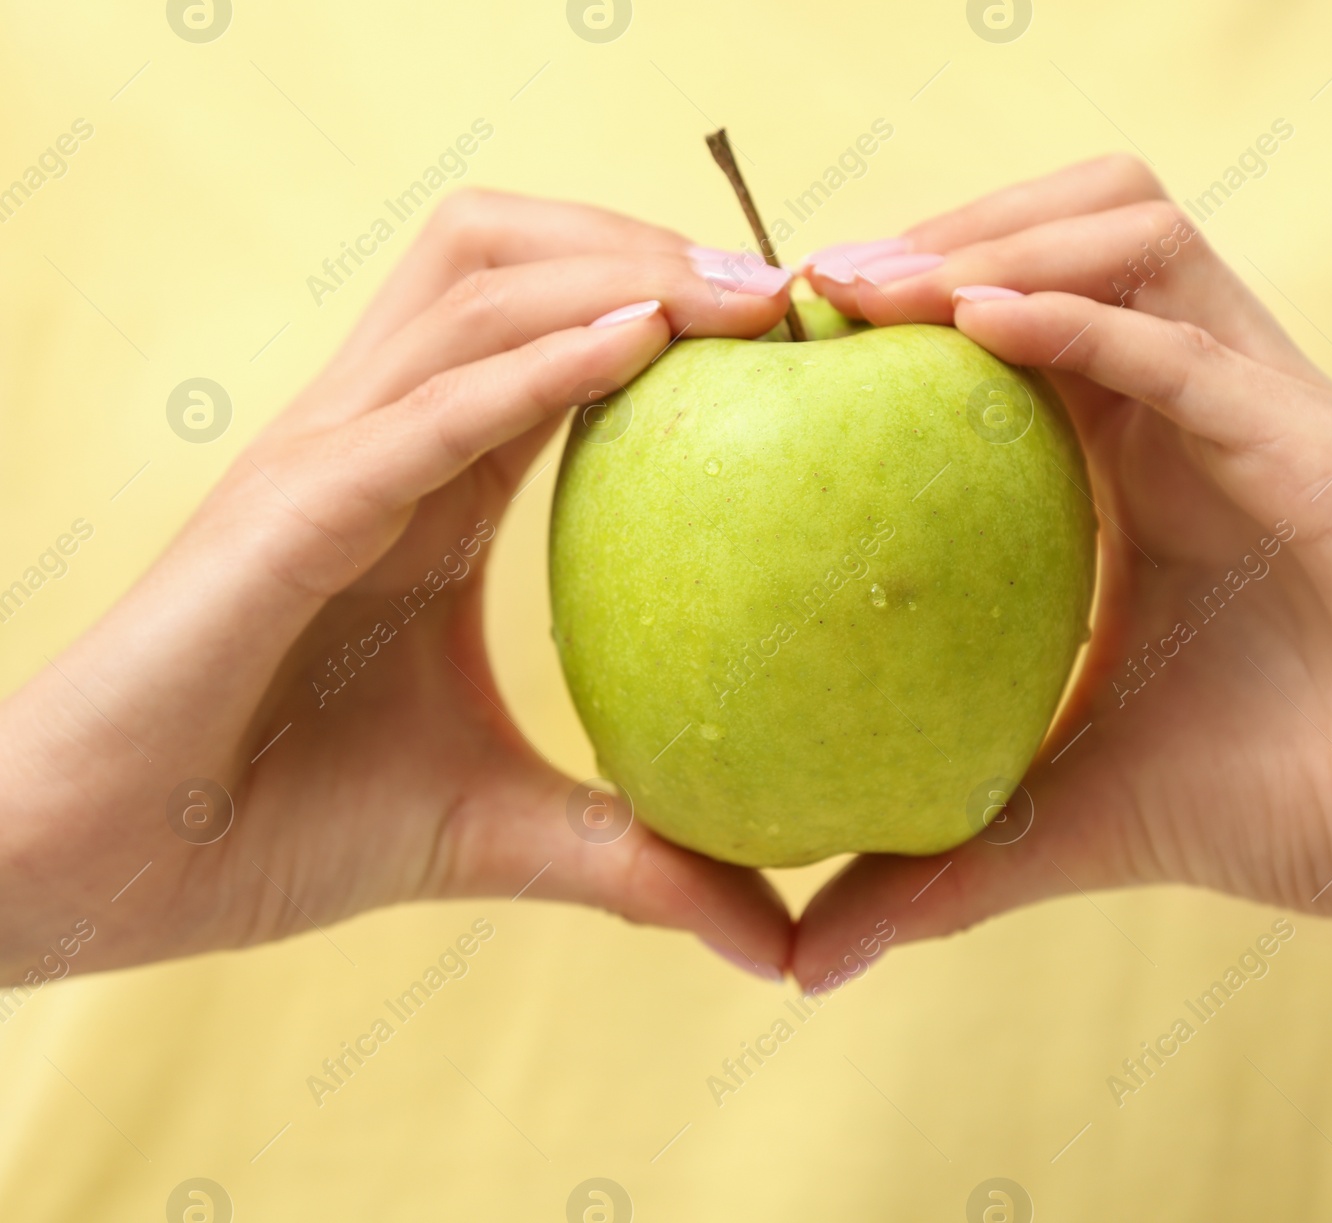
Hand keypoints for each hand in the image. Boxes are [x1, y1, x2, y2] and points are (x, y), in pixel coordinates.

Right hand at [0, 191, 798, 983]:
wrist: (101, 868)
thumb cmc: (274, 825)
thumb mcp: (491, 831)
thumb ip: (628, 859)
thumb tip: (774, 943)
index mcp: (428, 482)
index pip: (555, 328)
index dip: (669, 297)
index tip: (796, 328)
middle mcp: (378, 439)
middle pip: (509, 253)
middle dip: (645, 237)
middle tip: (786, 290)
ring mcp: (325, 460)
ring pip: (469, 287)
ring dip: (611, 266)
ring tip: (742, 294)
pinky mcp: (282, 516)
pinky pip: (424, 412)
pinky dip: (537, 367)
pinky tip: (641, 343)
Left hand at [793, 157, 1331, 989]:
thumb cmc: (1275, 805)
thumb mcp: (1068, 817)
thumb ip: (942, 867)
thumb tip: (805, 964)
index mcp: (1139, 458)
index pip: (1016, 312)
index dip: (905, 293)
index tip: (785, 330)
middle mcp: (1199, 408)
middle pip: (1072, 226)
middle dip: (944, 225)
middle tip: (815, 287)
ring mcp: (1267, 412)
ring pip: (1133, 237)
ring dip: (997, 238)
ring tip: (868, 287)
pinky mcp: (1326, 452)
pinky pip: (1189, 350)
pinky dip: (1081, 323)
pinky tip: (975, 327)